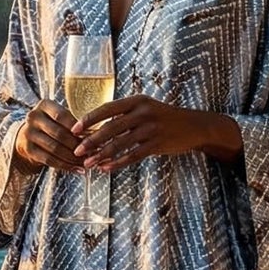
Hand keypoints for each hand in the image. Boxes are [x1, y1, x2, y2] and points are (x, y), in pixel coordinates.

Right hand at [13, 98, 85, 170]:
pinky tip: (77, 169)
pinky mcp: (28, 150)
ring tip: (86, 162)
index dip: (77, 127)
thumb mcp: (59, 117)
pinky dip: (66, 166)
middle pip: (59, 133)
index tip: (92, 136)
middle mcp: (33, 117)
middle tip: (92, 152)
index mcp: (44, 105)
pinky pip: (49, 160)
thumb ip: (73, 123)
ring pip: (55, 149)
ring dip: (73, 158)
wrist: (27, 136)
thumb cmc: (51, 125)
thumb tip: (95, 136)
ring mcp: (28, 134)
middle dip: (77, 145)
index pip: (62, 116)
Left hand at [72, 95, 205, 170]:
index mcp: (136, 101)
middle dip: (91, 141)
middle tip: (77, 151)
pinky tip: (106, 168)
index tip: (74, 129)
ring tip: (89, 164)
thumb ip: (125, 115)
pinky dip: (117, 163)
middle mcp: (142, 113)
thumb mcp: (146, 108)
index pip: (107, 109)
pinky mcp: (157, 144)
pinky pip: (132, 156)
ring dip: (101, 156)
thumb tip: (98, 126)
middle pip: (110, 128)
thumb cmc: (164, 117)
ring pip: (120, 144)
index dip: (89, 119)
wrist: (194, 126)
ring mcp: (150, 129)